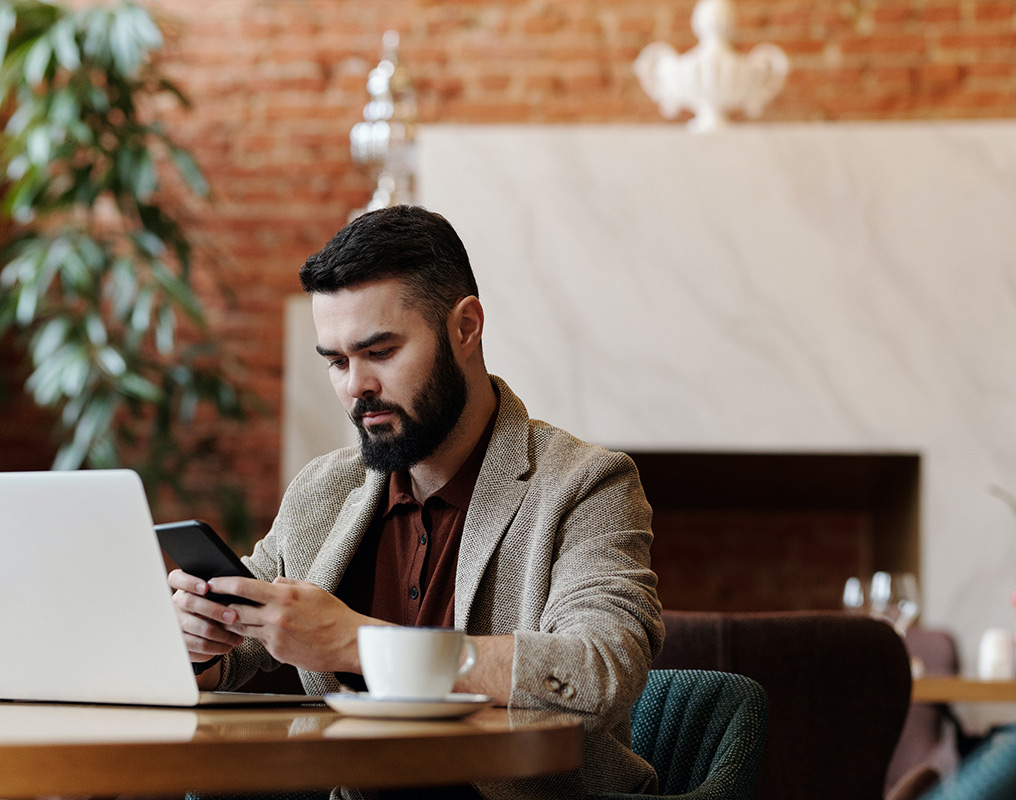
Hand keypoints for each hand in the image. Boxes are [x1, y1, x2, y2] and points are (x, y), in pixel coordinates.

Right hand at [168, 569, 244, 662]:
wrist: (202, 634)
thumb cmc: (214, 608)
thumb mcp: (215, 598)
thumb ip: (220, 590)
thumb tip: (238, 587)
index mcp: (183, 589)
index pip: (177, 578)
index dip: (189, 582)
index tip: (206, 587)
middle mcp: (175, 605)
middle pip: (190, 602)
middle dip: (214, 610)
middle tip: (234, 617)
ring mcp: (175, 625)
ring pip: (198, 627)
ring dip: (221, 634)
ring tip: (238, 637)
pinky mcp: (180, 643)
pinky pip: (198, 645)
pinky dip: (217, 647)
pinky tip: (229, 645)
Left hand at [208, 574, 372, 672]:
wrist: (347, 642)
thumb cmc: (332, 613)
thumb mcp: (311, 589)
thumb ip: (287, 584)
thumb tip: (270, 583)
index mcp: (284, 596)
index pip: (243, 587)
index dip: (223, 583)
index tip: (212, 581)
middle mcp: (275, 616)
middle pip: (235, 610)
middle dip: (220, 606)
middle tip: (210, 601)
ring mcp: (275, 636)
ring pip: (242, 627)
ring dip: (234, 622)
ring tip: (227, 616)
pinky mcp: (277, 652)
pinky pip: (259, 641)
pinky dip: (256, 634)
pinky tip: (258, 630)